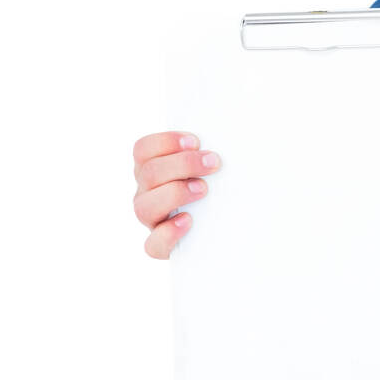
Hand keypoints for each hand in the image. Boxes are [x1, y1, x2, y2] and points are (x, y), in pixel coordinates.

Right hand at [133, 131, 220, 258]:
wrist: (227, 229)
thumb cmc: (219, 188)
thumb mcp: (212, 167)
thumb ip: (209, 152)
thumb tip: (235, 134)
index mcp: (154, 168)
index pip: (143, 149)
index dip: (165, 142)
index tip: (196, 141)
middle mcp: (147, 192)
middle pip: (148, 173)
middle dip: (182, 164)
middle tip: (213, 163)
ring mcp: (152, 219)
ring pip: (144, 206)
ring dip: (175, 193)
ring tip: (203, 190)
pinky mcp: (160, 246)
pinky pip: (152, 244)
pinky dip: (168, 233)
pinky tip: (188, 221)